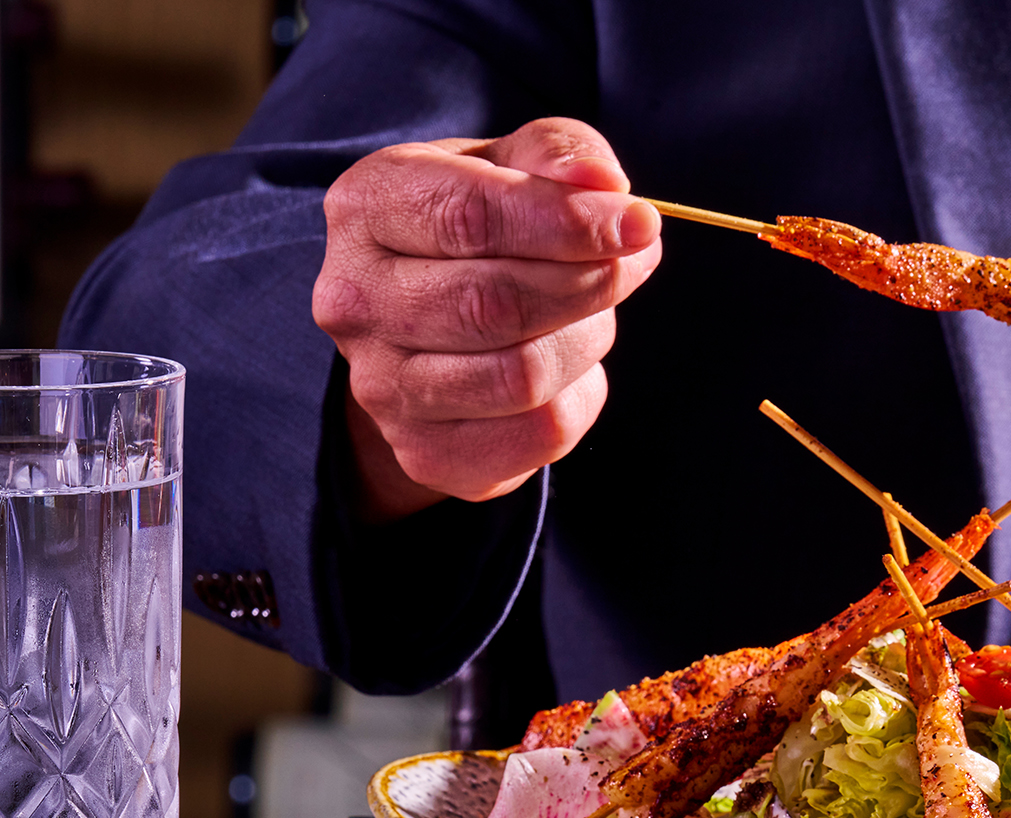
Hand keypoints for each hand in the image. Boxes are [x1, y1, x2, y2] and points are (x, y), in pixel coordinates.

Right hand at [313, 117, 660, 520]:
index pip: (469, 216)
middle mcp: (355, 300)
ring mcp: (380, 386)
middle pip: (496, 303)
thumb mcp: (513, 166)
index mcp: (367, 207)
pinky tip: (565, 367)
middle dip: (588, 283)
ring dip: (586, 340)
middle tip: (630, 264)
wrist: (430, 331)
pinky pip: (538, 433)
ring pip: (523, 376)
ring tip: (589, 313)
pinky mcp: (426, 452)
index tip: (638, 224)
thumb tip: (605, 187)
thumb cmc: (481, 229)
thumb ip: (560, 154)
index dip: (567, 222)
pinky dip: (577, 396)